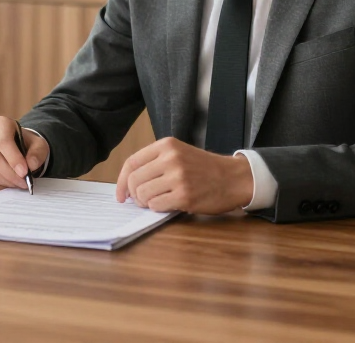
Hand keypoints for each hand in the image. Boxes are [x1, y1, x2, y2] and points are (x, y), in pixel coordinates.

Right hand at [0, 116, 49, 190]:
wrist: (16, 147)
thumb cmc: (27, 144)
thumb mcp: (39, 145)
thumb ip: (37, 153)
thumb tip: (31, 165)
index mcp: (0, 123)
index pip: (3, 141)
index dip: (13, 159)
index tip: (25, 173)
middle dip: (9, 174)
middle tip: (23, 183)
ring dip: (3, 181)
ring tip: (17, 184)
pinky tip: (7, 184)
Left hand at [115, 137, 254, 213]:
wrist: (234, 178)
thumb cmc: (204, 168)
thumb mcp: (179, 154)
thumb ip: (155, 162)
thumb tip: (127, 183)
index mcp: (166, 145)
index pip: (131, 163)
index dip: (120, 181)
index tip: (120, 194)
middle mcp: (170, 158)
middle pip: (134, 181)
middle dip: (134, 195)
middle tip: (141, 201)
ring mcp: (178, 177)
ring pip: (143, 194)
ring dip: (146, 203)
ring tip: (157, 201)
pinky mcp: (185, 195)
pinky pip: (156, 205)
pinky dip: (157, 208)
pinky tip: (168, 204)